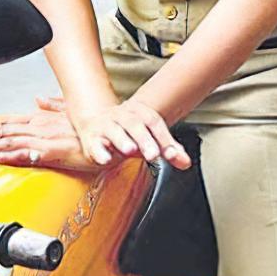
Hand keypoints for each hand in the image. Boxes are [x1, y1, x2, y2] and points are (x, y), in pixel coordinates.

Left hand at [0, 100, 99, 171]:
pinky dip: (8, 155)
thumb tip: (39, 99)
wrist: (111, 137)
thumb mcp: (71, 113)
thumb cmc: (93, 129)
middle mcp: (40, 126)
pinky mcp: (53, 152)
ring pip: (9, 141)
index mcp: (42, 119)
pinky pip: (26, 154)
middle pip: (3, 130)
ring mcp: (45, 138)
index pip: (8, 122)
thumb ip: (53, 106)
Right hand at [70, 96, 190, 168]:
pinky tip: (105, 159)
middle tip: (153, 154)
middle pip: (135, 124)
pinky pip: (94, 144)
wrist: (96, 125)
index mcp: (139, 112)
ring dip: (122, 140)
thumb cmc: (128, 133)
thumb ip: (168, 149)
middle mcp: (122, 115)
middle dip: (145, 139)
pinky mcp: (91, 139)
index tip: (171, 154)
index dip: (163, 137)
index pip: (154, 121)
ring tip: (130, 150)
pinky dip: (100, 152)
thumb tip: (185, 163)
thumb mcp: (149, 139)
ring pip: (114, 130)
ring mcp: (105, 126)